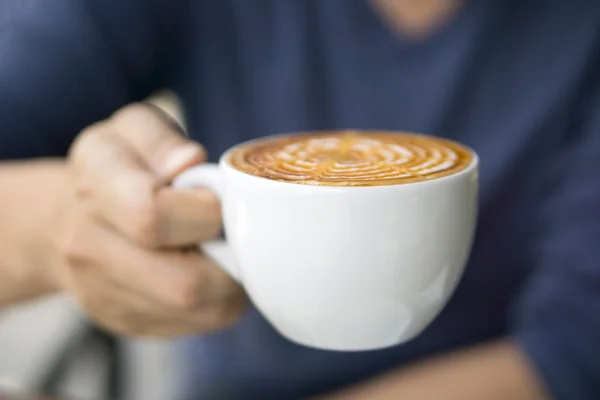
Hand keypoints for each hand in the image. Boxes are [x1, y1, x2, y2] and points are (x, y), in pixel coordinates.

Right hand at [50, 103, 247, 336]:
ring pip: (198, 310)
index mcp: (94, 186)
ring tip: (220, 249)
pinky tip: (207, 270)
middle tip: (228, 232)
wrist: (68, 221)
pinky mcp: (126, 322)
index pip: (152, 215)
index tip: (214, 200)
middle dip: (228, 259)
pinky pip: (196, 323)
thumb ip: (161, 139)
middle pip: (183, 283)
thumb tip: (190, 163)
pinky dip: (218, 299)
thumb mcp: (133, 130)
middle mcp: (89, 248)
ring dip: (230, 282)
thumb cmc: (117, 170)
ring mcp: (104, 295)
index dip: (204, 211)